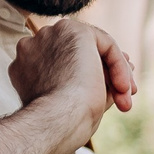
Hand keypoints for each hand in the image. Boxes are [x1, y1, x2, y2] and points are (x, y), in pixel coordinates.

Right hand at [8, 20, 133, 153]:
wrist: (55, 121)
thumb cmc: (62, 123)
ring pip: (94, 49)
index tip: (109, 98)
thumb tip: (124, 75)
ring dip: (115, 73)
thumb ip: (93, 82)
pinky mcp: (73, 31)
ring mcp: (51, 35)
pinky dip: (119, 67)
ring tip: (125, 99)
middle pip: (80, 54)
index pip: (65, 63)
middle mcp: (35, 44)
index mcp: (27, 64)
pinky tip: (123, 89)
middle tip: (122, 97)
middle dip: (105, 74)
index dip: (91, 78)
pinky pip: (106, 45)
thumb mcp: (75, 102)